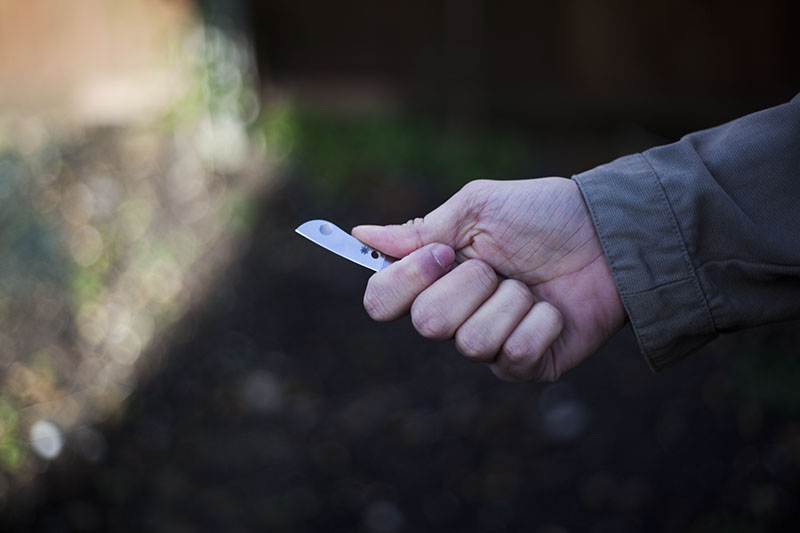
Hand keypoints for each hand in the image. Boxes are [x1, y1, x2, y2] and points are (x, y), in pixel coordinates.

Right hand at [353, 178, 626, 381]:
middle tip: (499, 266)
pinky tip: (554, 308)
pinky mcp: (526, 365)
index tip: (443, 254)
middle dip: (470, 285)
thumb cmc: (541, 215)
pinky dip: (540, 323)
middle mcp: (454, 314)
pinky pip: (515, 355)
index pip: (380, 301)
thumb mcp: (477, 210)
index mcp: (434, 276)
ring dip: (509, 302)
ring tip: (531, 286)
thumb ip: (421, 231)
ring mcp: (490, 343)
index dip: (405, 281)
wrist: (606, 232)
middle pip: (427, 324)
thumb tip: (360, 235)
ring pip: (471, 342)